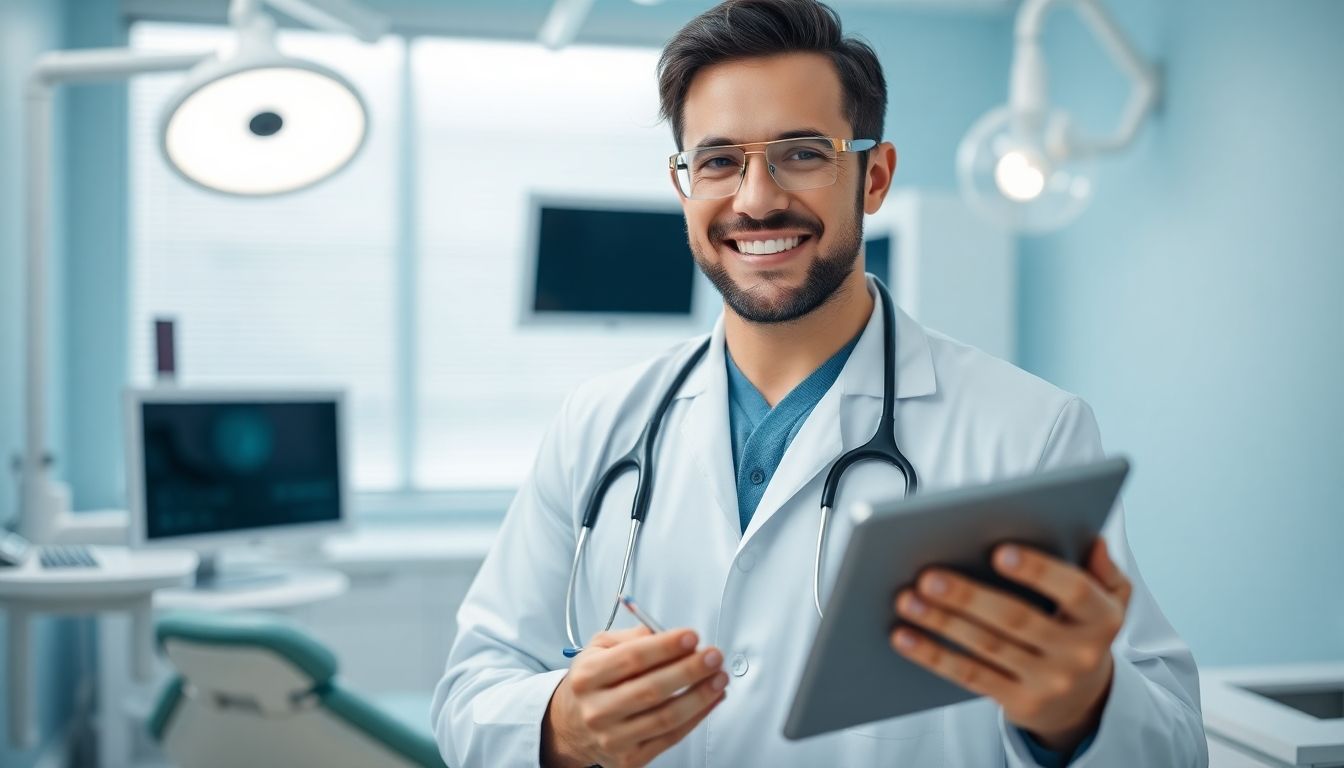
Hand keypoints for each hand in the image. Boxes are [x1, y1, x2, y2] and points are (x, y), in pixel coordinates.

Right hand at [541, 626, 727, 767]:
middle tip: (713, 656)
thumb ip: (630, 637)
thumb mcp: (598, 649)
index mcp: (587, 676)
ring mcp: (613, 738)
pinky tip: (711, 699)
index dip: (666, 646)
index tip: (692, 637)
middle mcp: (597, 709)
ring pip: (666, 717)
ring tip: (719, 677)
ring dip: (700, 696)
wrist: (571, 725)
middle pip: (652, 689)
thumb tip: (665, 633)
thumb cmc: (592, 683)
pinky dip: (697, 717)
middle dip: (690, 670)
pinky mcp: (630, 759)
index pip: (632, 658)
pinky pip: (671, 738)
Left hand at [890, 538, 1130, 751]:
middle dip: (968, 596)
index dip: (1037, 571)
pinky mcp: (1020, 703)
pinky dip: (933, 655)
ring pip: (987, 647)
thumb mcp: (1109, 600)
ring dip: (941, 623)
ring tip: (906, 599)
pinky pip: (971, 676)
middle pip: (1016, 619)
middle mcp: (1079, 653)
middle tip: (927, 575)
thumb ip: (1102, 570)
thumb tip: (1095, 541)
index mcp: (1102, 617)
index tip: (998, 551)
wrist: (1084, 699)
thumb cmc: (1081, 629)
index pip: (1074, 590)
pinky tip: (904, 636)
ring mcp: (1049, 682)